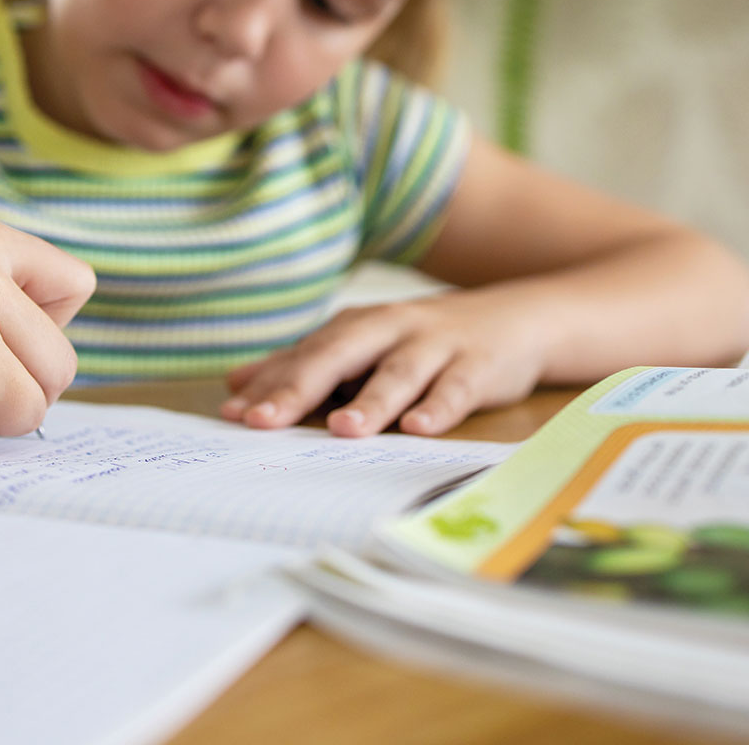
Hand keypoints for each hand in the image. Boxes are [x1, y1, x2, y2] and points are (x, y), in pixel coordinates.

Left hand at [220, 290, 547, 436]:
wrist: (517, 318)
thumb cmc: (425, 342)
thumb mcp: (363, 347)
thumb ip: (303, 366)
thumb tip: (234, 386)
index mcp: (357, 328)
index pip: (304, 356)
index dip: (267, 384)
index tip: (230, 415)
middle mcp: (391, 330)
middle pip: (339, 356)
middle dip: (300, 388)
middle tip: (263, 421)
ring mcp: (436, 346)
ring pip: (398, 373)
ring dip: (370, 400)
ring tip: (342, 429)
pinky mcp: (478, 366)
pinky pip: (456, 388)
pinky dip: (438, 407)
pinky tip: (418, 429)